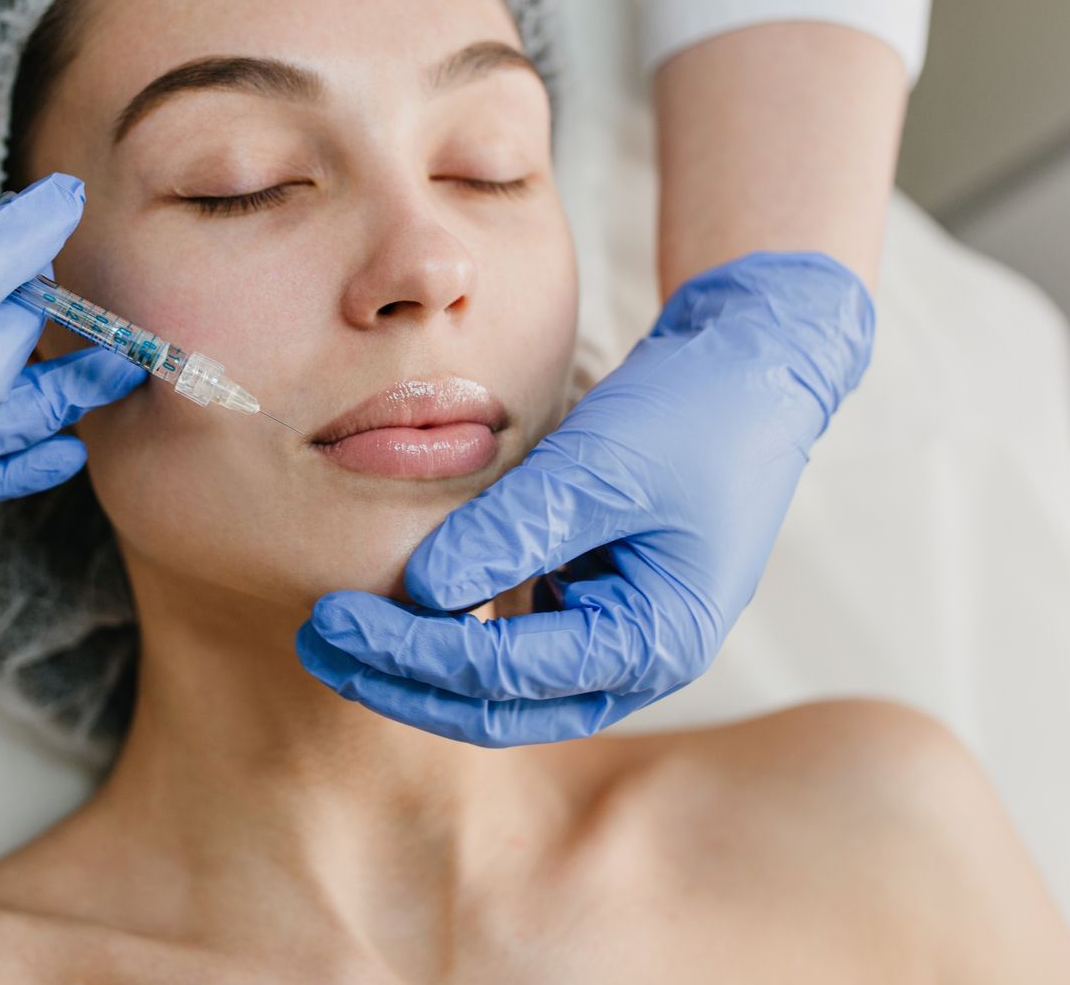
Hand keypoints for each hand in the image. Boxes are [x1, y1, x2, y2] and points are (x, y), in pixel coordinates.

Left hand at [295, 251, 874, 745]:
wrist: (755, 363)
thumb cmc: (695, 410)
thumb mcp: (598, 465)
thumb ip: (511, 532)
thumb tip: (421, 593)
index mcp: (656, 643)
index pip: (507, 676)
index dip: (410, 654)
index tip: (333, 617)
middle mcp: (638, 659)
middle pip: (497, 706)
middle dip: (399, 680)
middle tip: (314, 640)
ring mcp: (618, 635)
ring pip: (499, 684)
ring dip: (418, 663)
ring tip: (333, 631)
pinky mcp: (595, 598)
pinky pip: (511, 638)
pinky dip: (452, 628)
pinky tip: (391, 605)